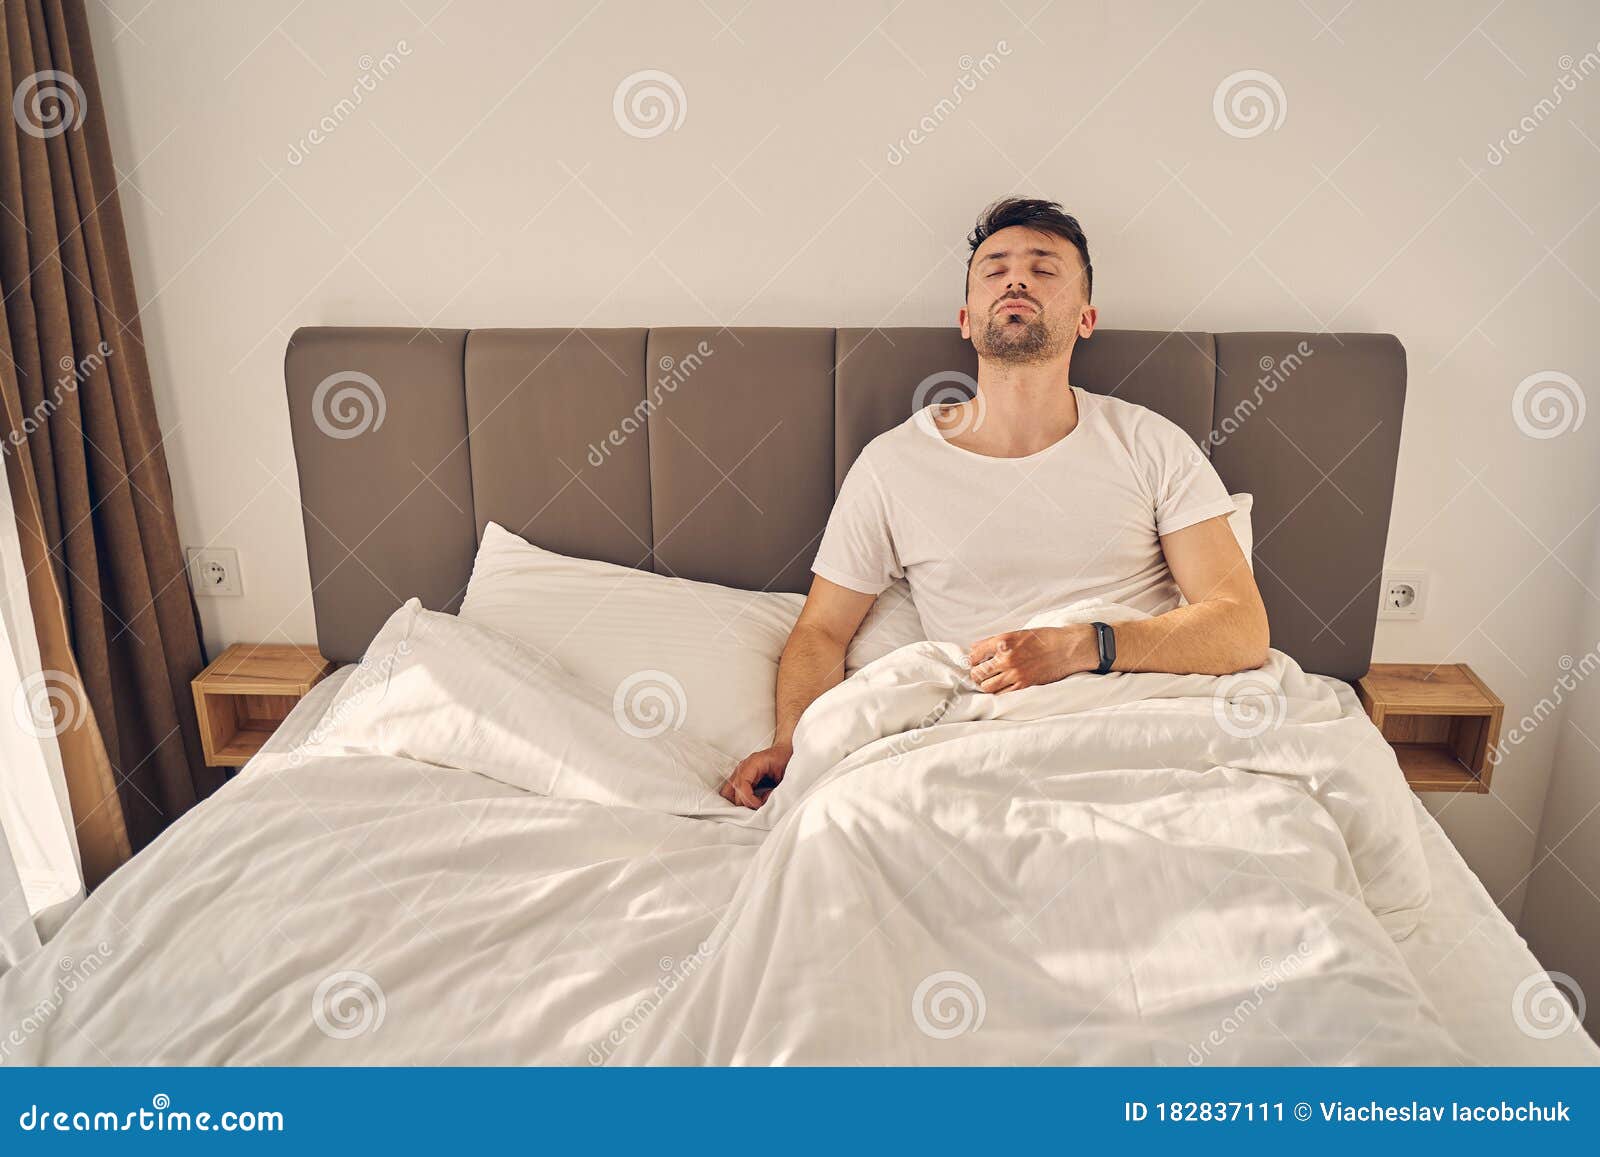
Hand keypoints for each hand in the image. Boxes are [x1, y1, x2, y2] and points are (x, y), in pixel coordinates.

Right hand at [720, 742, 793, 807]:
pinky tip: (752, 800)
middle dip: (746, 802)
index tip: (759, 805)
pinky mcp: (739, 776)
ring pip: (728, 791)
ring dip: (740, 801)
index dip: (749, 799)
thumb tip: (763, 803)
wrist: (783, 751)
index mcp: (753, 763)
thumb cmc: (784, 760)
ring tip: (754, 803)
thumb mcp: (783, 776)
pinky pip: (732, 790)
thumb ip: (774, 790)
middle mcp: (743, 766)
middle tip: (760, 805)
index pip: (741, 785)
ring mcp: (739, 771)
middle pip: (734, 790)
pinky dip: (739, 798)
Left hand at [967, 626, 1095, 692]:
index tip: (974, 662)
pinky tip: (1002, 686)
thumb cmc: (1044, 638)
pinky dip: (998, 691)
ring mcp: (1015, 674)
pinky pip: (1002, 694)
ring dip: (985, 684)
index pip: (974, 655)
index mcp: (1003, 642)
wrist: (1067, 648)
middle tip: (979, 673)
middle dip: (976, 674)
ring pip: (987, 687)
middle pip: (977, 674)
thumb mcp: (1017, 633)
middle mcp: (1007, 658)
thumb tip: (974, 648)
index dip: (971, 660)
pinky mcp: (1024, 686)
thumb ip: (994, 642)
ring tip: (990, 680)